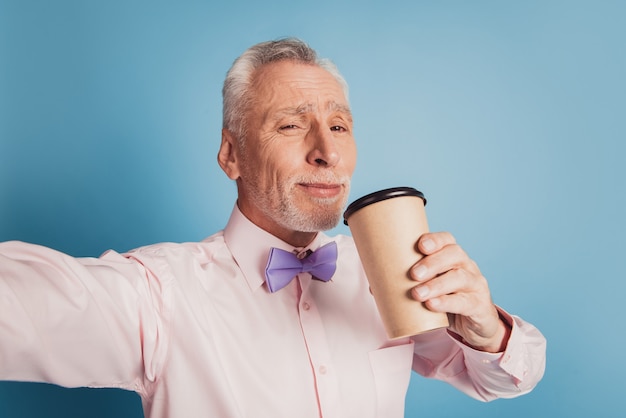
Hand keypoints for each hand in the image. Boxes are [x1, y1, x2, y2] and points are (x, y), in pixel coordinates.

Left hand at [410, 232, 510, 352]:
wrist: (474, 326)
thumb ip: (408, 283)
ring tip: (417, 294)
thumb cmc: (446, 299)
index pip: (447, 240)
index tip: (420, 246)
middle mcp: (467, 266)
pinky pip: (465, 302)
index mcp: (453, 257)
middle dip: (432, 262)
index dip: (434, 240)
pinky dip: (447, 302)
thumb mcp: (430, 287)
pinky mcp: (479, 306)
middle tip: (413, 274)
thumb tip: (374, 285)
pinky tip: (432, 305)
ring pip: (459, 278)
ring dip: (436, 284)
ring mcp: (476, 285)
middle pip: (454, 255)